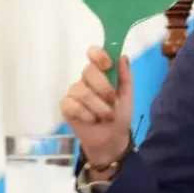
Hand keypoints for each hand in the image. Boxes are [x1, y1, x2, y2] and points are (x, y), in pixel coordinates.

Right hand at [60, 47, 133, 165]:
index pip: (94, 54)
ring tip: (107, 116)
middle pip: (88, 71)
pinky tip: (92, 120)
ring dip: (99, 107)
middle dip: (103, 88)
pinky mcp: (66, 107)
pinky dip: (86, 115)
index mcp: (101, 73)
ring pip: (82, 91)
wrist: (112, 138)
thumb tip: (123, 56)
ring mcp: (74, 93)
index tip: (108, 64)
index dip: (99, 55)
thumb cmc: (120, 114)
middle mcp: (86, 80)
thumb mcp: (127, 95)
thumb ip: (125, 76)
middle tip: (112, 100)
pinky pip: (72, 105)